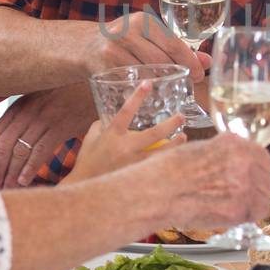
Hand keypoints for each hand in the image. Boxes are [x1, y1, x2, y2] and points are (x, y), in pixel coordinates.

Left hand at [0, 85, 92, 187]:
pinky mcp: (61, 127)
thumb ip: (15, 118)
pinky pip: (40, 151)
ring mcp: (44, 119)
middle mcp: (27, 113)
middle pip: (3, 146)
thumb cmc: (64, 94)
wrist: (92, 82)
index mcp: (18, 107)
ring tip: (8, 187)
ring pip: (19, 151)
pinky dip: (30, 168)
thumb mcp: (36, 100)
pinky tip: (25, 180)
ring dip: (11, 173)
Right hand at [66, 80, 184, 182]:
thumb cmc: (88, 160)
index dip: (137, 96)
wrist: (85, 186)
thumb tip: (111, 115)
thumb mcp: (92, 137)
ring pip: (161, 153)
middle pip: (154, 134)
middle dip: (170, 124)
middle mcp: (125, 148)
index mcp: (112, 134)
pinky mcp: (137, 176)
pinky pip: (156, 167)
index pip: (126, 111)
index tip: (148, 83)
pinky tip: (176, 158)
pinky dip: (166, 162)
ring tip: (184, 137)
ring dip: (175, 145)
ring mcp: (133, 163)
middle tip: (181, 116)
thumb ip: (102, 124)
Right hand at [84, 9, 211, 80]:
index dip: (190, 61)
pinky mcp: (104, 67)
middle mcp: (127, 31)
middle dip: (179, 74)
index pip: (173, 43)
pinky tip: (151, 92)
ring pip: (148, 73)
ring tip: (172, 87)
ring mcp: (113, 49)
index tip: (199, 74)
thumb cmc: (127, 41)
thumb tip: (207, 61)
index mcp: (143, 20)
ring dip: (163, 83)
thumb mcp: (150, 36)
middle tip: (189, 83)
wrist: (87, 46)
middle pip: (162, 60)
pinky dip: (144, 89)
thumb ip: (178, 46)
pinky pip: (132, 83)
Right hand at [143, 133, 269, 228]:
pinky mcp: (239, 209)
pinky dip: (250, 215)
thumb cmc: (170, 171)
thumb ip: (225, 151)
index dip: (258, 169)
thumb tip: (236, 157)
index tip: (253, 176)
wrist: (158, 192)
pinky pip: (257, 213)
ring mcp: (244, 186)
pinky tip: (236, 214)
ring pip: (264, 196)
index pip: (263, 158)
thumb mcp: (201, 148)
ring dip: (254, 202)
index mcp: (235, 145)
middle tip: (242, 194)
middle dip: (256, 186)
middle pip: (266, 178)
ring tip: (236, 205)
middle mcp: (244, 163)